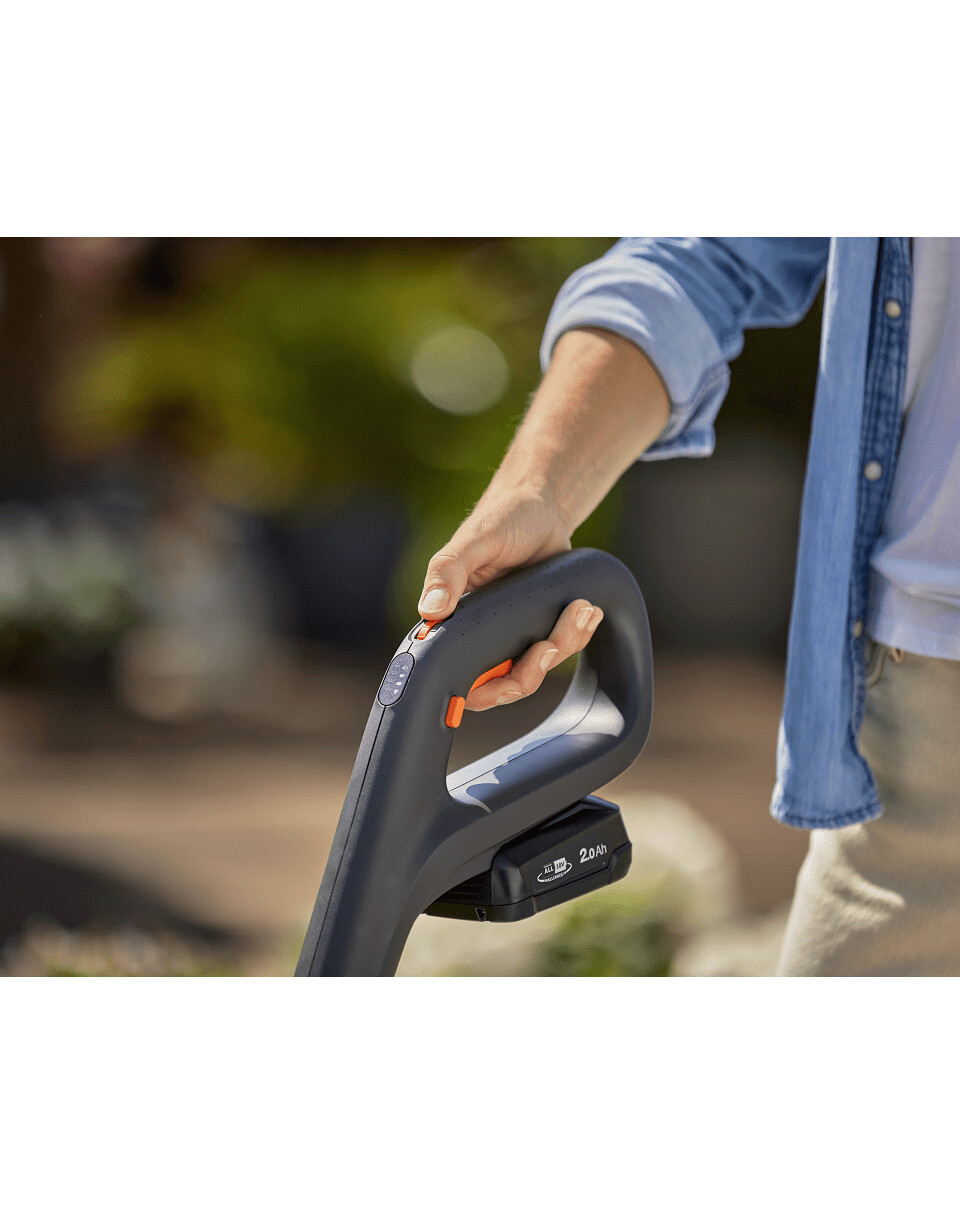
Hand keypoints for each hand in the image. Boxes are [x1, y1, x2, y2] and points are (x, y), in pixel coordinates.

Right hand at [417, 485, 602, 710]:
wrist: (541, 508)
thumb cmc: (502, 518)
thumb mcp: (475, 541)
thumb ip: (448, 571)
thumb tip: (430, 610)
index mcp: (453, 620)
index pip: (455, 675)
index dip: (476, 693)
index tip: (502, 687)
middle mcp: (480, 634)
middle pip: (502, 686)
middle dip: (530, 673)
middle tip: (549, 645)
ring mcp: (511, 635)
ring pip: (536, 670)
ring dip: (563, 645)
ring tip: (581, 609)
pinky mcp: (539, 628)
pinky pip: (559, 651)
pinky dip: (577, 635)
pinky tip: (587, 611)